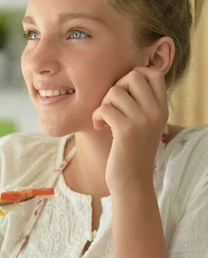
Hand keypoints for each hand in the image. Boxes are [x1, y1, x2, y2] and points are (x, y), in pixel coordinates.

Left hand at [92, 67, 167, 194]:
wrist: (132, 183)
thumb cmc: (132, 153)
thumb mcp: (144, 125)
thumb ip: (140, 103)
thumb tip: (123, 79)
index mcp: (162, 109)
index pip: (153, 74)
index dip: (134, 76)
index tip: (124, 94)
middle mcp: (155, 112)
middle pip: (132, 77)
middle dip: (116, 88)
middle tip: (111, 107)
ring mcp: (142, 121)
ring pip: (115, 92)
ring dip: (103, 104)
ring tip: (104, 120)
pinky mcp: (126, 131)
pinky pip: (104, 108)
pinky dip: (96, 116)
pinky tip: (99, 127)